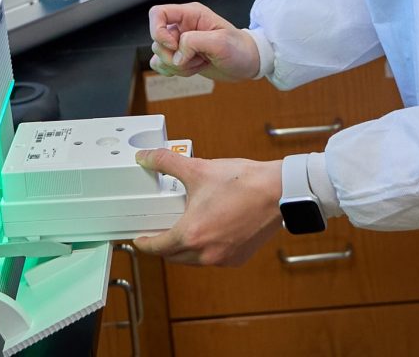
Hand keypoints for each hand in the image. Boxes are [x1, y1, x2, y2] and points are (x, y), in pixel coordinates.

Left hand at [132, 148, 282, 265]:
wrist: (278, 192)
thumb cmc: (243, 182)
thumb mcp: (199, 169)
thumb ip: (167, 162)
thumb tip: (147, 157)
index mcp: (191, 234)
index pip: (157, 248)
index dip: (144, 244)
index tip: (140, 240)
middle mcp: (205, 253)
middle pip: (172, 256)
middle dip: (163, 245)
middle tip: (160, 231)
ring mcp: (223, 259)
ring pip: (192, 260)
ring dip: (184, 249)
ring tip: (184, 229)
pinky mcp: (238, 259)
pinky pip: (212, 259)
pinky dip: (205, 250)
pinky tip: (208, 232)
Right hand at [148, 2, 260, 81]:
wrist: (248, 63)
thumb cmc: (240, 48)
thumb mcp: (221, 42)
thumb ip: (195, 42)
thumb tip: (177, 54)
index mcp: (190, 14)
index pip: (158, 13)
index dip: (159, 31)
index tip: (175, 46)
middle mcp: (182, 27)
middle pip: (157, 40)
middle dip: (173, 56)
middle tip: (196, 58)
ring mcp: (180, 43)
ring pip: (159, 55)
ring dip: (177, 66)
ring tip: (199, 63)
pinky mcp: (180, 57)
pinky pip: (161, 65)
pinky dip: (173, 71)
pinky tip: (191, 70)